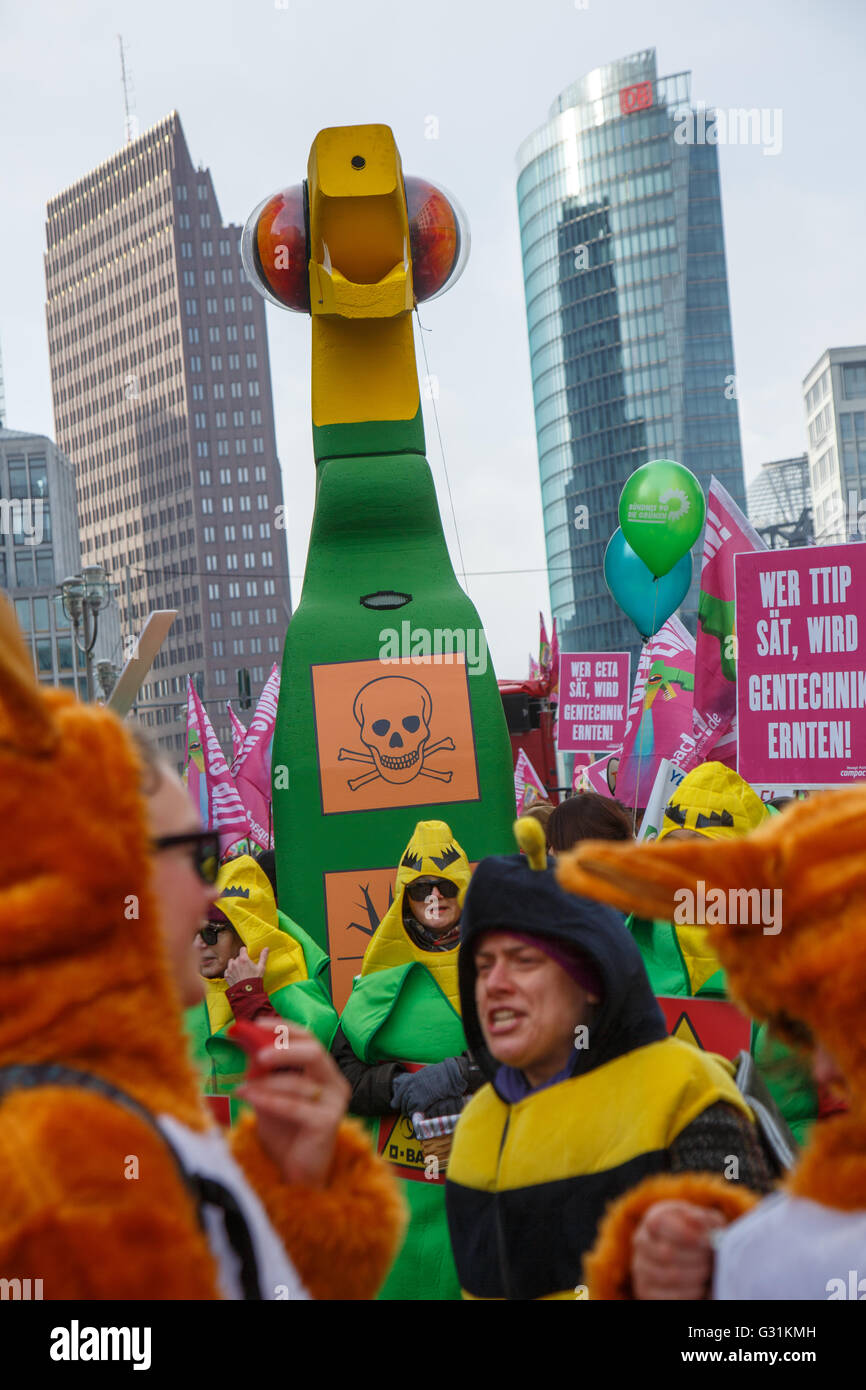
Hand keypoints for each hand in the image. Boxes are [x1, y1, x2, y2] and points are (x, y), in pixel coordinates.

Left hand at [225, 946, 268, 986]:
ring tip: (240, 970)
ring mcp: (230, 969)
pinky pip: (227, 970)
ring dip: (234, 964)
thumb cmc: (255, 979)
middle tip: (246, 966)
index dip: (245, 951)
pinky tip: (236, 975)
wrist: (247, 992)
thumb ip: (263, 957)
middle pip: (237, 957)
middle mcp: (235, 962)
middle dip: (241, 960)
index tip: (247, 955)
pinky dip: (230, 971)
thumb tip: (266, 948)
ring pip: (231, 962)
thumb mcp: (261, 968)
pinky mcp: (227, 975)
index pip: (242, 949)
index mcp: (243, 959)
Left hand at [236, 1021, 349, 1187]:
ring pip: (298, 1082)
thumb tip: (245, 1043)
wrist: (296, 1173)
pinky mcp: (327, 1123)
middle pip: (314, 1051)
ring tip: (243, 1087)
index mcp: (325, 1071)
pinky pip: (293, 1106)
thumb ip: (262, 1072)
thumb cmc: (285, 1131)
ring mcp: (334, 1103)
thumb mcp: (270, 1095)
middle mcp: (336, 1082)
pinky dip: (268, 1100)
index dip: (285, 1028)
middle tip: (258, 1054)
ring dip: (266, 1083)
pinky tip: (248, 1098)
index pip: (309, 1038)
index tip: (257, 1024)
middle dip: (283, 1049)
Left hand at [390, 1057, 466, 1115]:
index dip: (396, 1101)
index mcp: (411, 1079)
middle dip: (404, 1109)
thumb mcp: (425, 1073)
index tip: (395, 1105)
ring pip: (408, 1108)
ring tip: (415, 1114)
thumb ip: (417, 1081)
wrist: (449, 1074)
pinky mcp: (423, 1102)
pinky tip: (420, 1115)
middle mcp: (411, 1087)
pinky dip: (417, 1115)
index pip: (399, 1093)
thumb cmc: (441, 1073)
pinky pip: (415, 1111)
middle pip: (403, 1102)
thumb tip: (415, 1087)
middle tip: (407, 1112)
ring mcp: (416, 1094)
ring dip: (411, 1112)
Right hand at [631, 1200, 727, 1299]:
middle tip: (710, 1258)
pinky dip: (690, 1292)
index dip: (686, 1233)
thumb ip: (703, 1218)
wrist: (693, 1257)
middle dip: (695, 1258)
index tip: (708, 1241)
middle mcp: (641, 1241)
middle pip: (666, 1252)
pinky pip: (669, 1296)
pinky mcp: (645, 1290)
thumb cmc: (701, 1235)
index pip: (659, 1223)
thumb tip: (694, 1219)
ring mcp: (640, 1267)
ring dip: (695, 1275)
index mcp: (654, 1218)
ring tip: (706, 1270)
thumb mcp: (707, 1221)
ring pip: (669, 1276)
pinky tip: (699, 1285)